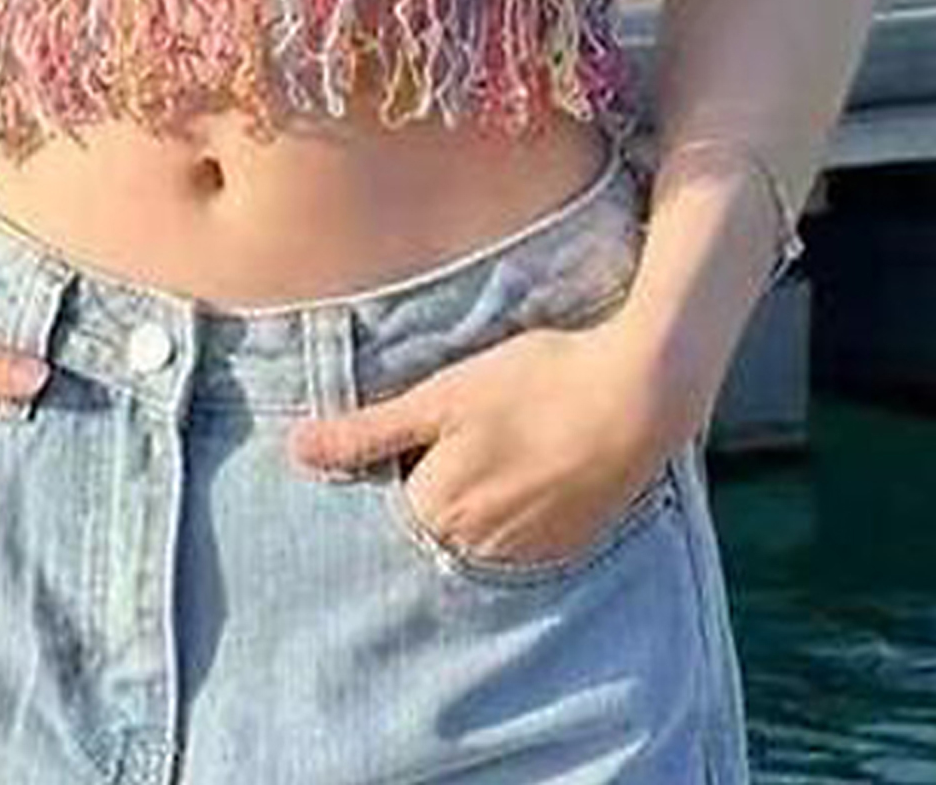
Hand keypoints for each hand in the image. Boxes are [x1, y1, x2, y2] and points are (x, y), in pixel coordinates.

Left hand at [286, 315, 693, 567]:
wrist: (637, 395)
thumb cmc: (534, 383)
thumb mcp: (442, 396)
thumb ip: (369, 432)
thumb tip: (297, 451)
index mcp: (437, 510)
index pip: (387, 504)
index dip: (394, 465)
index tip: (412, 434)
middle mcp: (478, 547)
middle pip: (431, 525)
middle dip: (431, 488)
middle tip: (460, 436)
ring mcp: (527, 552)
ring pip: (476, 535)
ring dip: (476, 504)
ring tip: (498, 447)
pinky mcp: (568, 544)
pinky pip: (522, 540)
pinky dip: (518, 512)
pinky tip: (531, 467)